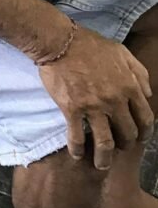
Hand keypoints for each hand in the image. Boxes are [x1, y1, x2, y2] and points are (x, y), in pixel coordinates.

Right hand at [39, 25, 153, 170]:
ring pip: (105, 143)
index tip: (139, 138)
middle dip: (125, 144)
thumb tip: (147, 94)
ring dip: (105, 159)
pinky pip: (77, 137)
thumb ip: (139, 73)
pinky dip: (78, 149)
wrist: (60, 41)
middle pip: (127, 134)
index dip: (144, 132)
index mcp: (129, 86)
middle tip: (119, 147)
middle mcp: (114, 100)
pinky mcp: (72, 110)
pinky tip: (77, 154)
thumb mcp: (122, 52)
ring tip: (102, 165)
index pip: (145, 118)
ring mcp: (93, 107)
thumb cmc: (90, 45)